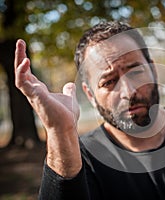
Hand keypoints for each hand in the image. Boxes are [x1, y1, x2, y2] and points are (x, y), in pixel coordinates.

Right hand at [14, 39, 80, 176]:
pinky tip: (26, 61)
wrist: (67, 127)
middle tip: (20, 42)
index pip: (28, 74)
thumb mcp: (69, 98)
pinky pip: (23, 83)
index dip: (25, 62)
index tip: (26, 51)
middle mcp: (34, 92)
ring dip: (18, 60)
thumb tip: (70, 84)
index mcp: (40, 91)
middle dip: (19, 56)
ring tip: (21, 45)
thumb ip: (68, 91)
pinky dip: (22, 72)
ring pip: (19, 76)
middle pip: (21, 71)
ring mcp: (33, 95)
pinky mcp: (36, 97)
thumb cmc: (67, 116)